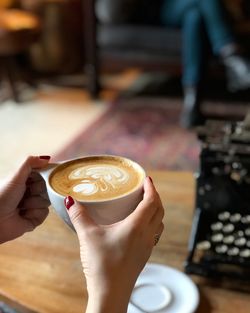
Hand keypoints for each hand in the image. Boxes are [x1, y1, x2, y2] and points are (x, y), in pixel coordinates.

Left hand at [0, 156, 50, 243]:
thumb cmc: (1, 196)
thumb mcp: (15, 176)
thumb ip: (30, 163)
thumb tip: (46, 158)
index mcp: (24, 181)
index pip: (43, 174)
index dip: (44, 175)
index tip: (41, 176)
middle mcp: (29, 193)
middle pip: (47, 187)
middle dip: (38, 189)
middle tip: (27, 191)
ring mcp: (32, 206)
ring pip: (47, 200)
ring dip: (34, 202)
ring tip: (21, 206)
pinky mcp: (34, 219)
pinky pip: (45, 213)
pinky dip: (35, 213)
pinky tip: (23, 215)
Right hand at [65, 177, 163, 312]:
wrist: (110, 293)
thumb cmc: (102, 265)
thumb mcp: (88, 236)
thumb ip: (79, 216)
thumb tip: (71, 200)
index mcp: (137, 226)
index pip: (151, 201)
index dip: (151, 188)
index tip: (147, 179)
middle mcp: (147, 235)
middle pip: (159, 210)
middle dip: (155, 196)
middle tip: (146, 188)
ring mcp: (147, 246)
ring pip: (159, 222)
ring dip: (156, 210)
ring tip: (145, 204)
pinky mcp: (144, 255)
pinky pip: (154, 233)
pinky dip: (152, 222)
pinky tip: (139, 225)